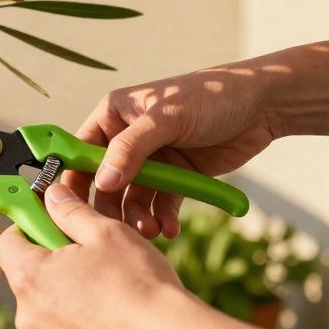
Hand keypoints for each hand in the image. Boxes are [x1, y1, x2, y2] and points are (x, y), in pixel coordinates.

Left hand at [0, 184, 196, 328]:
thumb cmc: (140, 285)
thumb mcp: (106, 232)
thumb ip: (70, 210)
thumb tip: (52, 196)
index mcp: (30, 277)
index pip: (7, 243)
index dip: (28, 229)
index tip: (51, 225)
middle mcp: (28, 318)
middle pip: (30, 281)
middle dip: (54, 267)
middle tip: (91, 261)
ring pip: (50, 315)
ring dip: (69, 303)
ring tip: (110, 297)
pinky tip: (116, 328)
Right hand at [65, 65, 278, 237]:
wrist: (263, 106)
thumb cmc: (211, 96)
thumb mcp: (166, 118)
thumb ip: (131, 149)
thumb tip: (103, 181)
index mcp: (114, 115)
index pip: (80, 149)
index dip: (71, 178)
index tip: (65, 208)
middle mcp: (127, 139)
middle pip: (104, 181)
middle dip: (110, 207)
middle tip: (116, 230)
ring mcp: (152, 160)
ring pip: (132, 198)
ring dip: (138, 217)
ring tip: (151, 231)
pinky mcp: (176, 178)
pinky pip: (160, 204)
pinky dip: (163, 218)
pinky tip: (171, 229)